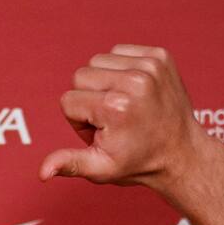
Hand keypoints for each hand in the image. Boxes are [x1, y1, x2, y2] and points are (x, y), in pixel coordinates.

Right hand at [38, 45, 212, 189]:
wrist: (182, 153)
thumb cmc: (138, 163)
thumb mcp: (100, 169)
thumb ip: (69, 164)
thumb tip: (42, 173)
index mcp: (116, 107)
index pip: (68, 101)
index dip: (79, 122)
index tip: (102, 134)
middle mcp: (134, 81)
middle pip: (80, 76)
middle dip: (88, 99)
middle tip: (112, 121)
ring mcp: (150, 65)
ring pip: (97, 61)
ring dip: (103, 83)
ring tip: (123, 106)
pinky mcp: (160, 55)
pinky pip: (119, 51)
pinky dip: (120, 70)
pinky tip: (134, 92)